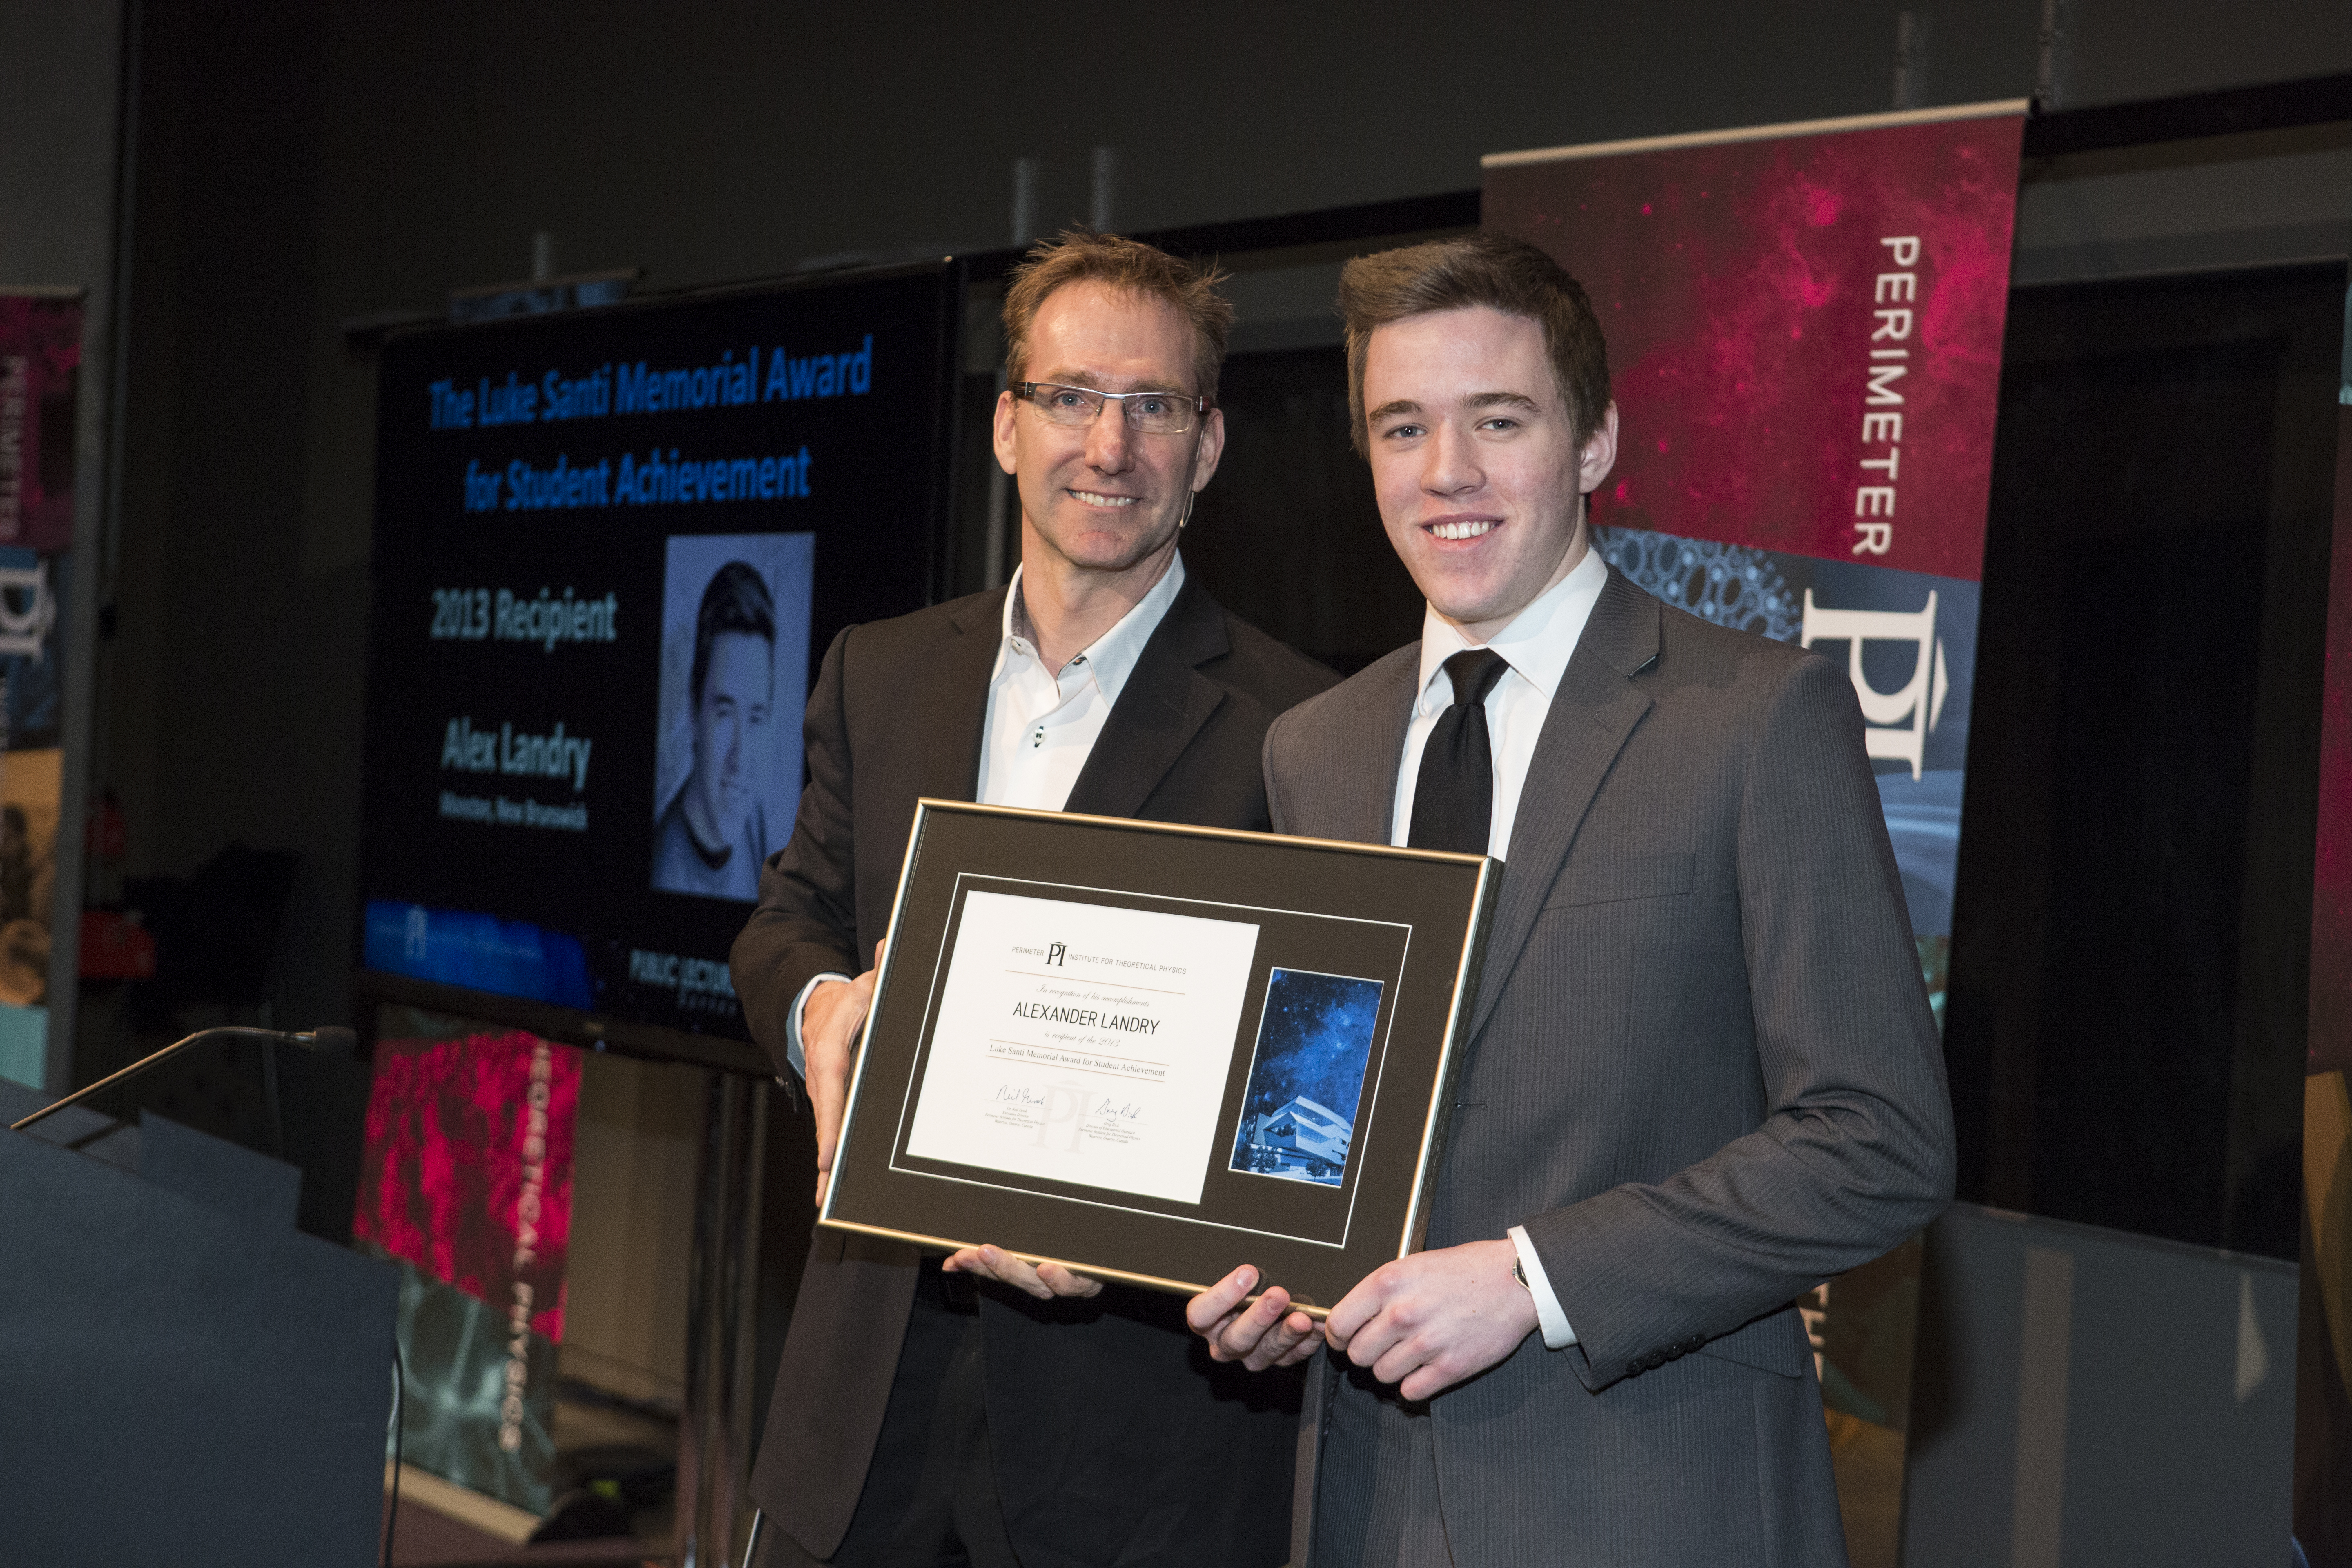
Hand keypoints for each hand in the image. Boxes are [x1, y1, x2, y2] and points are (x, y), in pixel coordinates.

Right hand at [806, 938, 884, 1206]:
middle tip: (826, 1194)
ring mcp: (826, 1093)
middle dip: (824, 1159)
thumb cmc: (846, 1000)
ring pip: (826, 1131)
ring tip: (827, 1200)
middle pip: (826, 1122)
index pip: (831, 1091)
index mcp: (830, 1053)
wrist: (816, 1007)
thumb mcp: (864, 986)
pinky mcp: (831, 1100)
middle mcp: (824, 1078)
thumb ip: (879, 973)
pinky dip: (830, 1154)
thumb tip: (890, 949)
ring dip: (825, 1165)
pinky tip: (834, 1182)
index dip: (829, 1126)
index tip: (828, 1155)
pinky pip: (832, 1128)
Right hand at [941, 1244, 1101, 1298]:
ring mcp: (1068, 1282)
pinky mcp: (1090, 1279)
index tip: (956, 1259)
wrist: (1116, 1257)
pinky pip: (1075, 1282)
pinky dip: (1060, 1278)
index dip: (973, 1267)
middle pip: (1016, 1277)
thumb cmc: (1072, 1250)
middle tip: (976, 1253)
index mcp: (1028, 1272)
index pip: (994, 1271)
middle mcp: (1046, 1282)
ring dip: (1019, 1271)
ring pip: (1041, 1284)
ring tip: (1004, 1257)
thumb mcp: (1035, 1240)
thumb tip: (955, 1257)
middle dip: (993, 1266)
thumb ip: (998, 1248)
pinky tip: (1047, 1268)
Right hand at [1186, 1265, 1322, 1371]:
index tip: (1248, 1272)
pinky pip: (1290, 1357)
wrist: (1262, 1299)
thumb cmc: (1245, 1282)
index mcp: (1205, 1320)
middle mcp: (1223, 1342)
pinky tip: (1317, 1326)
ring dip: (1285, 1333)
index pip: (1201, 1315)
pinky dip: (1305, 1342)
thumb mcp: (1237, 1274)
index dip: (1222, 1296)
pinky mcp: (1274, 1361)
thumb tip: (1253, 1266)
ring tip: (1303, 1317)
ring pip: (1264, 1352)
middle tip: (1279, 1295)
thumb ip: (1240, 1273)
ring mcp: (1249, 1355)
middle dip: (1259, 1317)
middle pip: (1235, 1338)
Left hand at [1323, 1239, 1537, 1401]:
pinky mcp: (1450, 1368)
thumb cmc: (1465, 1269)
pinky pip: (1410, 1391)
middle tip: (1384, 1343)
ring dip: (1391, 1367)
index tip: (1347, 1337)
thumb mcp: (1412, 1265)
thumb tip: (1352, 1317)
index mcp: (1388, 1283)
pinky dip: (1414, 1384)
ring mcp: (1426, 1344)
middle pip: (1357, 1354)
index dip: (1340, 1334)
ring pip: (1381, 1374)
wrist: (1514, 1280)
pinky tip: (1425, 1367)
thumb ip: (1380, 1291)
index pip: (1338, 1324)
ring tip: (1410, 1351)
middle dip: (1367, 1351)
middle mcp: (1402, 1313)